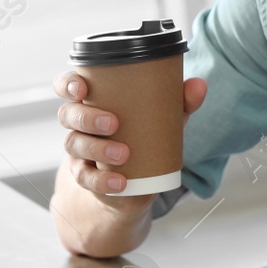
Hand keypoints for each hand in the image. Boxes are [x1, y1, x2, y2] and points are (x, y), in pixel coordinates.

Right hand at [53, 71, 205, 202]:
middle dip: (87, 118)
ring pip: (74, 145)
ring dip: (97, 149)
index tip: (81, 88)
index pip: (68, 86)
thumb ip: (180, 101)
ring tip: (123, 153)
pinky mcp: (87, 177)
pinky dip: (102, 180)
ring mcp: (80, 151)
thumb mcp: (163, 118)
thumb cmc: (143, 136)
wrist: (134, 182)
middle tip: (113, 123)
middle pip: (68, 115)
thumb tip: (199, 86)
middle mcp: (79, 124)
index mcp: (92, 100)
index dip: (68, 85)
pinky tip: (119, 182)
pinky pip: (86, 178)